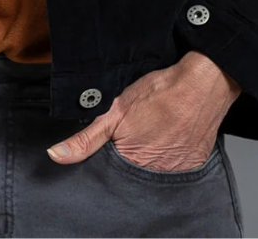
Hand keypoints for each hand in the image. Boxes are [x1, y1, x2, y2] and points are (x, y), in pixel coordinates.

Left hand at [46, 51, 240, 170]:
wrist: (201, 83)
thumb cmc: (158, 93)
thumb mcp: (114, 112)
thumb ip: (86, 139)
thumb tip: (56, 156)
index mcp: (133, 165)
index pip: (113, 173)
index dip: (110, 157)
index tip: (114, 141)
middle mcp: (157, 174)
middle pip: (134, 172)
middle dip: (131, 157)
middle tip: (138, 130)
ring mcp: (178, 170)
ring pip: (155, 169)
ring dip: (151, 154)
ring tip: (154, 130)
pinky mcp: (194, 162)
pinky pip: (176, 164)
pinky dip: (170, 152)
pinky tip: (168, 132)